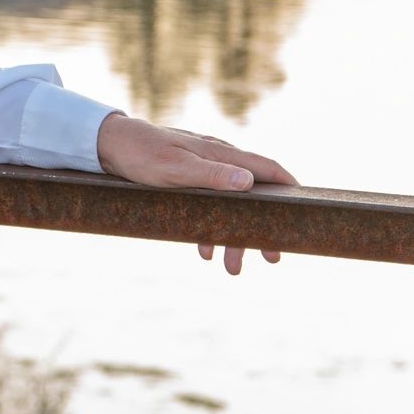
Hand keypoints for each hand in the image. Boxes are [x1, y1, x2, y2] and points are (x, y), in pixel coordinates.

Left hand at [94, 114, 297, 275]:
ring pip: (228, 206)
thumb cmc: (141, 154)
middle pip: (251, 196)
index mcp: (221, 154)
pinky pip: (207, 207)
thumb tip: (249, 181)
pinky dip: (209, 229)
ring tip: (233, 268)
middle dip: (261, 229)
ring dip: (232, 237)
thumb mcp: (175, 169)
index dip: (289, 188)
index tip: (306, 208)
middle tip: (271, 258)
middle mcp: (217, 160)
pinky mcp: (186, 179)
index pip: (267, 169)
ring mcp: (202, 168)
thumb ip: (212, 175)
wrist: (107, 145)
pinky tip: (204, 250)